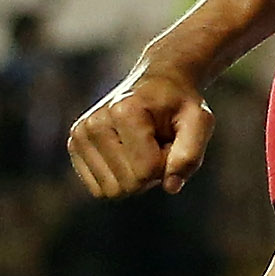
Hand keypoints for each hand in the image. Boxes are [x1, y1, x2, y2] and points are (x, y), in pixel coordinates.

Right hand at [68, 60, 213, 198]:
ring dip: (135, 177)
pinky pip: (99, 189)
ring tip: (143, 147)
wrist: (158, 83)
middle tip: (157, 144)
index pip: (146, 171)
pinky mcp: (75, 144)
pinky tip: (127, 153)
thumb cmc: (180, 104)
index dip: (166, 164)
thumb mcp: (199, 122)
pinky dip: (118, 178)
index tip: (169, 140)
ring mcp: (80, 134)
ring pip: (112, 191)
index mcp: (124, 111)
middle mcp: (95, 122)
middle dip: (150, 172)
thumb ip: (190, 155)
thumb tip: (171, 187)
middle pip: (128, 185)